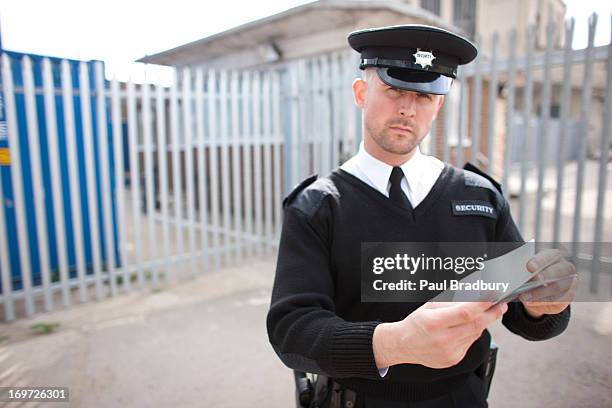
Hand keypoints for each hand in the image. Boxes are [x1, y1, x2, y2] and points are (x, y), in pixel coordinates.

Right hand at [373, 301, 506, 368]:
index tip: (493, 296)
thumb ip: (452, 302)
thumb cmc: (416, 323)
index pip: (465, 313)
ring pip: (475, 334)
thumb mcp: (430, 306)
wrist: (403, 345)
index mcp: (434, 323)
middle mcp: (443, 339)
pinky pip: (469, 343)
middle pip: (476, 325)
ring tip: (480, 314)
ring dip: (481, 323)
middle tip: (501, 305)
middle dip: (492, 313)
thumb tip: (474, 295)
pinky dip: (472, 334)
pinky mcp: (453, 360)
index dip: (482, 304)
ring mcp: (449, 352)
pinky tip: (465, 328)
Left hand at [521, 249, 576, 318]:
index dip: (540, 261)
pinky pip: (558, 302)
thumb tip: (514, 275)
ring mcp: (569, 283)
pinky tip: (530, 303)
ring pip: (557, 288)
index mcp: (554, 256)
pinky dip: (542, 303)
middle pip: (558, 271)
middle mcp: (565, 267)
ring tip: (524, 297)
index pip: (550, 256)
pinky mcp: (568, 297)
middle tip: (534, 280)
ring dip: (540, 293)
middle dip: (545, 276)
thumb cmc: (531, 274)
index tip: (530, 266)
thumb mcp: (527, 269)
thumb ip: (525, 270)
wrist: (539, 289)